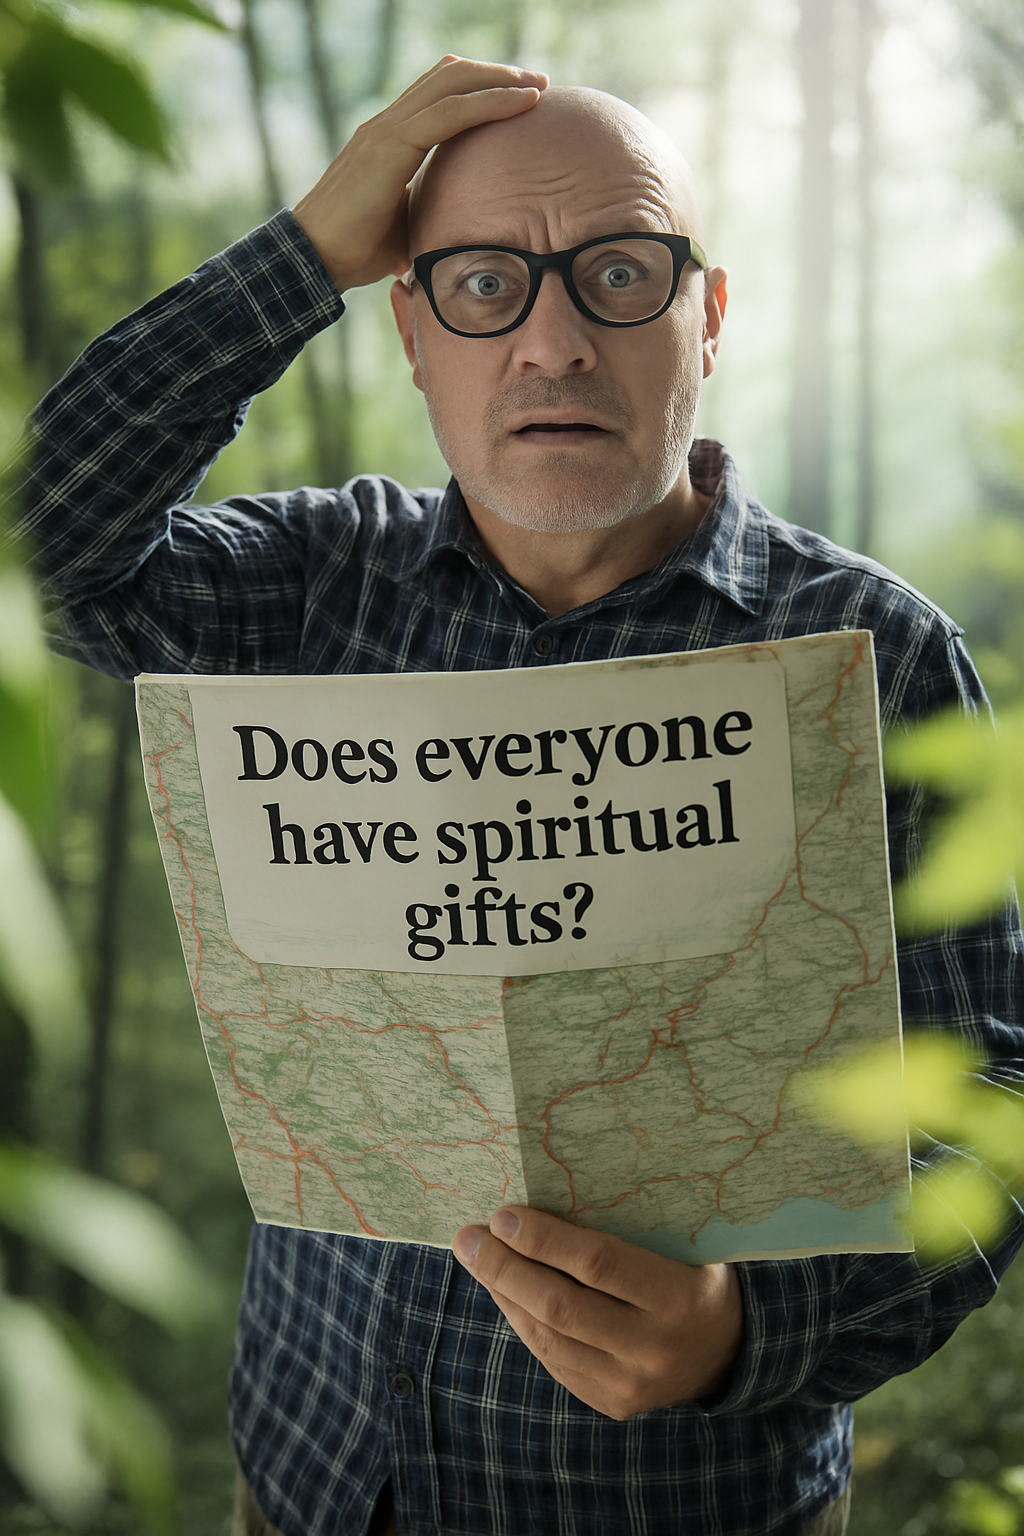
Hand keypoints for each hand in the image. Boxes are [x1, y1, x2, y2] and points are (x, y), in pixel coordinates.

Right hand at [292, 56, 547, 291]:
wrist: (315, 259)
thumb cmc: (355, 252)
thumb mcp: (406, 225)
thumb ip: (429, 212)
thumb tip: (459, 234)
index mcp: (391, 138)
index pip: (439, 94)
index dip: (480, 88)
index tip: (521, 97)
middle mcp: (388, 123)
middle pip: (449, 75)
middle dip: (497, 74)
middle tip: (538, 84)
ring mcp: (386, 129)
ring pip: (452, 82)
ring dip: (500, 80)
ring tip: (538, 87)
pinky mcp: (390, 145)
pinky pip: (450, 113)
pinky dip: (490, 102)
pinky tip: (522, 103)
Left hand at [452, 1206, 743, 1420]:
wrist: (734, 1352)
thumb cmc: (700, 1274)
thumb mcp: (687, 1244)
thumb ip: (633, 1224)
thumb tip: (554, 1187)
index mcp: (678, 1297)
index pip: (598, 1264)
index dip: (544, 1239)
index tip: (504, 1213)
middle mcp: (653, 1346)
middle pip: (561, 1305)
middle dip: (505, 1267)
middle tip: (469, 1236)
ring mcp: (630, 1384)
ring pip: (549, 1337)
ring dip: (504, 1294)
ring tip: (476, 1258)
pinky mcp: (611, 1403)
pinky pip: (554, 1360)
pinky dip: (522, 1322)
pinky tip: (503, 1292)